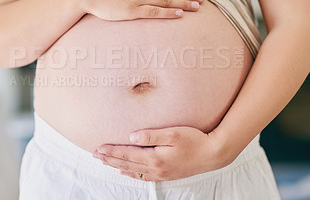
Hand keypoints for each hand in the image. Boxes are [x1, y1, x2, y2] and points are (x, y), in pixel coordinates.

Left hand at [93, 126, 231, 180]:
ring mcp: (161, 173)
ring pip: (133, 170)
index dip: (112, 151)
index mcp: (155, 158)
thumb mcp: (173, 133)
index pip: (127, 154)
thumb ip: (151, 135)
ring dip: (117, 165)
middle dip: (110, 159)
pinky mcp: (166, 174)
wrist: (213, 154)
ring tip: (106, 162)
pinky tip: (126, 172)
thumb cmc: (195, 140)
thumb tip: (132, 137)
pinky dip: (132, 174)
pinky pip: (143, 176)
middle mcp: (155, 168)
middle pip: (127, 164)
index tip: (99, 148)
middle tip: (96, 155)